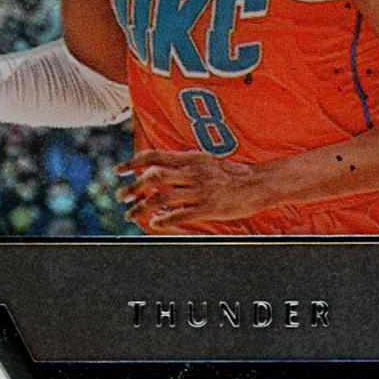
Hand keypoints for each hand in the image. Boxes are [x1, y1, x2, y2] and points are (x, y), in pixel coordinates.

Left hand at [116, 150, 269, 231]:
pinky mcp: (208, 207)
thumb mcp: (207, 161)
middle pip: (154, 177)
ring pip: (162, 197)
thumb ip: (185, 164)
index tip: (118, 171)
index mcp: (191, 158)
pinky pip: (180, 214)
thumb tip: (161, 169)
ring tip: (132, 214)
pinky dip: (164, 218)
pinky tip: (155, 222)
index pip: (155, 156)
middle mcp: (192, 171)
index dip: (133, 163)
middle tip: (121, 196)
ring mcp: (200, 190)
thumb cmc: (234, 174)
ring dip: (142, 206)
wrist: (260, 183)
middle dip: (133, 187)